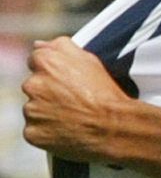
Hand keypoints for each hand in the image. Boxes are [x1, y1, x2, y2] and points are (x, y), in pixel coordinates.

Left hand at [21, 38, 130, 161]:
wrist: (113, 126)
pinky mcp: (31, 132)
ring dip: (46, 113)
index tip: (65, 81)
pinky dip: (46, 132)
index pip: (36, 61)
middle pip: (34, 86)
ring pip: (34, 110)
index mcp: (45, 62)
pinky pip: (34, 131)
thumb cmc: (104, 92)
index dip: (53, 71)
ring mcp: (30, 110)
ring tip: (72, 117)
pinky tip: (66, 131)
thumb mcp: (90, 60)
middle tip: (72, 101)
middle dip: (47, 92)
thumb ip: (60, 47)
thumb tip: (38, 44)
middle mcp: (32, 84)